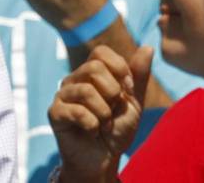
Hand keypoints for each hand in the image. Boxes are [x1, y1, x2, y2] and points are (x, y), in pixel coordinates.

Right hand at [49, 45, 151, 182]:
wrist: (104, 158)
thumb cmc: (117, 129)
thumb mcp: (133, 102)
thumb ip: (139, 76)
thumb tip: (148, 46)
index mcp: (91, 74)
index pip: (101, 53)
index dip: (120, 69)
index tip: (127, 91)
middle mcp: (74, 80)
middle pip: (94, 68)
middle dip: (113, 93)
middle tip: (113, 110)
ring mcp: (62, 95)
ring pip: (87, 91)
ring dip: (105, 113)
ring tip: (104, 124)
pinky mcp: (55, 113)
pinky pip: (77, 111)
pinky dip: (93, 125)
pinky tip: (92, 131)